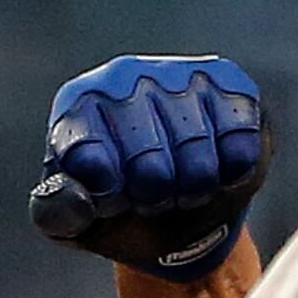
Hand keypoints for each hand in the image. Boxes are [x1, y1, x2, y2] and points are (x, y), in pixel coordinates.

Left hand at [29, 55, 269, 279]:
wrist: (180, 208)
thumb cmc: (122, 210)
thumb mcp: (77, 223)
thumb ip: (58, 213)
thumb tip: (77, 198)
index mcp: (77, 105)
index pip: (93, 161)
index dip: (113, 198)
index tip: (116, 199)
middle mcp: (124, 76)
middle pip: (150, 166)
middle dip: (156, 199)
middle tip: (154, 197)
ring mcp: (178, 73)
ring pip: (198, 157)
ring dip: (195, 189)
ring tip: (183, 184)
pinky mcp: (228, 82)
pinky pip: (239, 142)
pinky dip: (232, 172)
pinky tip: (216, 166)